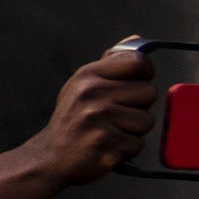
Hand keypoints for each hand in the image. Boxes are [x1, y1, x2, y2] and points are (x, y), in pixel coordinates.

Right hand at [34, 42, 152, 183]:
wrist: (49, 158)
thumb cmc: (70, 122)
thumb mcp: (81, 85)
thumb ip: (110, 63)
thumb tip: (135, 39)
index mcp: (88, 75)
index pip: (138, 62)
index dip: (145, 73)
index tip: (135, 83)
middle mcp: (93, 94)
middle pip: (149, 92)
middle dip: (138, 107)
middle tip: (116, 115)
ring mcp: (100, 120)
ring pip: (146, 120)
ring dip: (133, 130)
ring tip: (111, 131)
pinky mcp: (107, 144)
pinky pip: (138, 143)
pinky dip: (126, 149)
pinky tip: (108, 146)